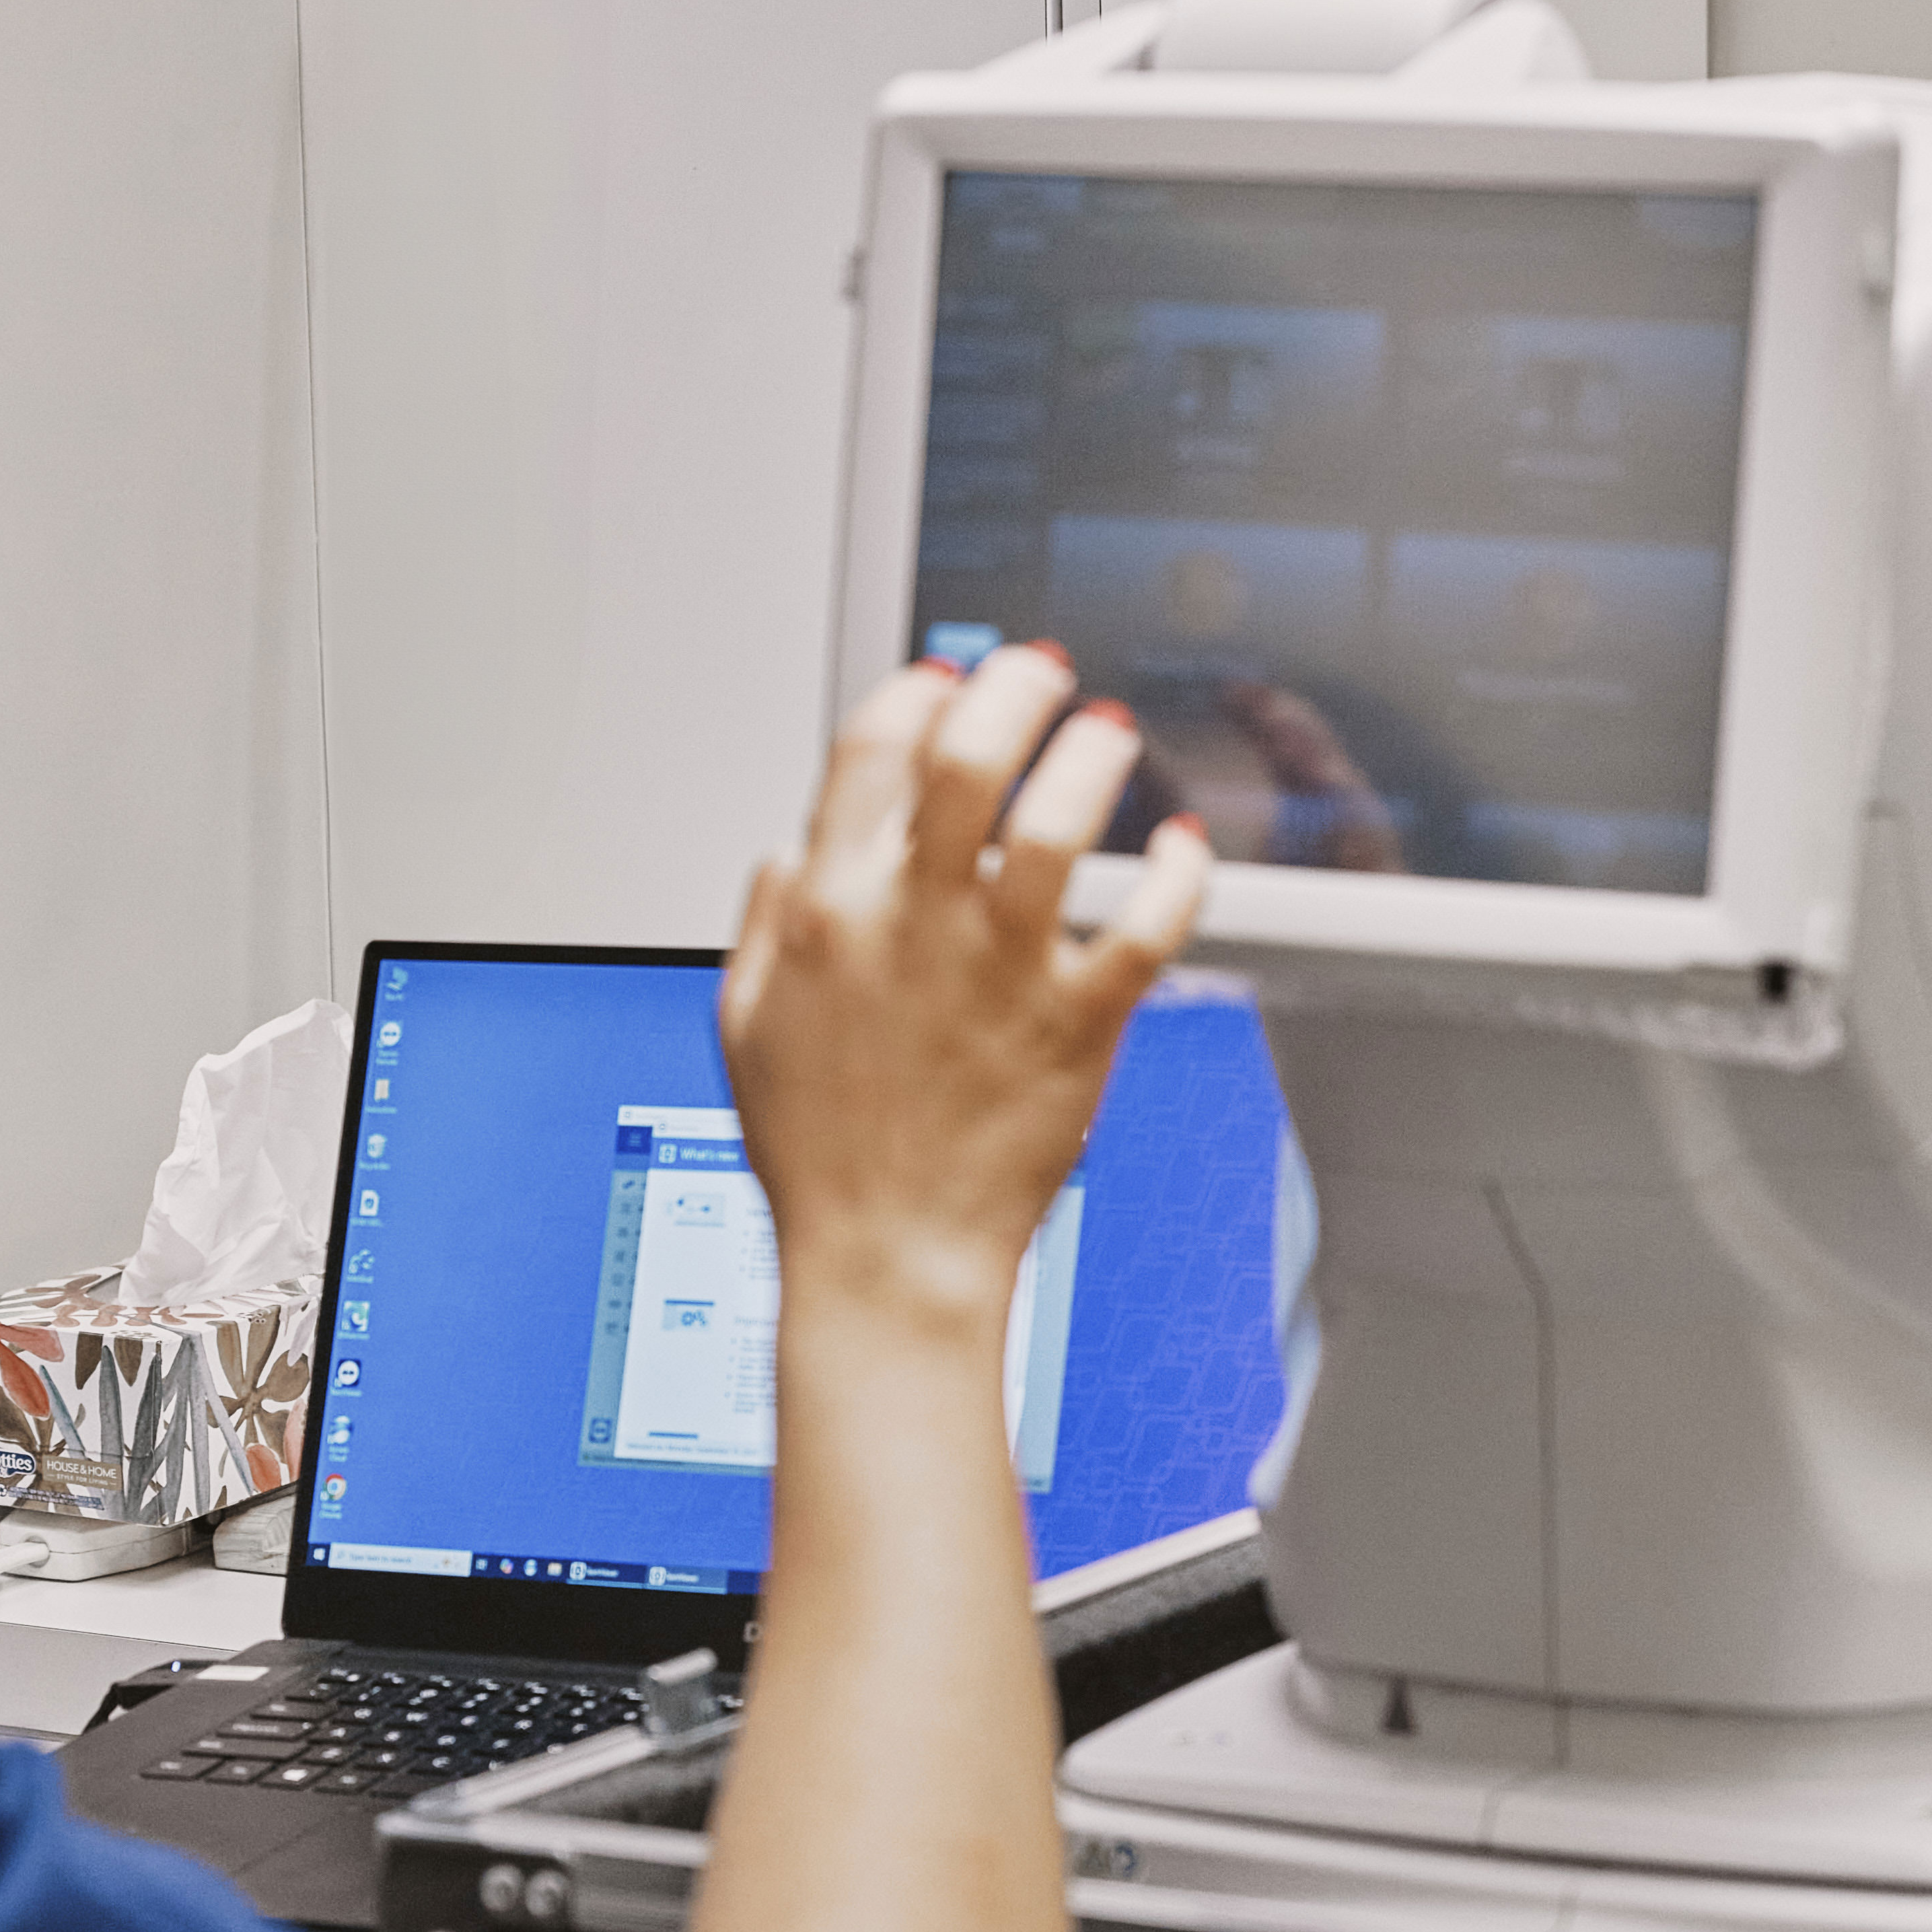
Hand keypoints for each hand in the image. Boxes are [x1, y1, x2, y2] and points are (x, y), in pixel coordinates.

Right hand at [721, 648, 1206, 1329]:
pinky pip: (1144, 924)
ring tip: (1111, 733)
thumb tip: (790, 847)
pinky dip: (1178, 875)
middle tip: (1046, 672)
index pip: (870, 750)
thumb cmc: (820, 1155)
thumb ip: (766, 919)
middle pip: (967, 756)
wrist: (885, 1259)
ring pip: (1062, 822)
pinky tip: (1184, 849)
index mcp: (829, 908)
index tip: (949, 679)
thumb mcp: (746, 1022)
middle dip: (1012, 689)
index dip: (917, 693)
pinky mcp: (1074, 1023)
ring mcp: (997, 970)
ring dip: (1094, 757)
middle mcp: (913, 921)